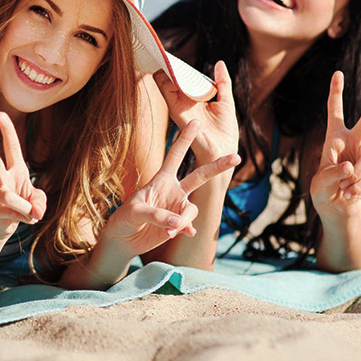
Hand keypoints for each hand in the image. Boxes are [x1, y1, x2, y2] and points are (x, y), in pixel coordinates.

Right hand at [0, 112, 46, 238]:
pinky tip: (26, 220)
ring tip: (33, 215)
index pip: (11, 146)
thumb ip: (41, 203)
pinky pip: (9, 213)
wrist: (5, 225)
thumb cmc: (24, 206)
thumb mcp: (39, 202)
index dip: (7, 130)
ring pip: (7, 196)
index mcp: (16, 169)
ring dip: (23, 207)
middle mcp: (2, 178)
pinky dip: (23, 218)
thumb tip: (35, 212)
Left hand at [103, 120, 239, 256]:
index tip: (196, 122)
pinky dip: (185, 230)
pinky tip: (184, 234)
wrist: (124, 238)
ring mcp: (177, 207)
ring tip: (168, 231)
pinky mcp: (178, 225)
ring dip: (183, 219)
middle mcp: (173, 190)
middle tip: (236, 157)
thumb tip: (178, 223)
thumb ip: (157, 214)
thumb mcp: (136, 211)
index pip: (175, 155)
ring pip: (192, 209)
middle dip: (217, 166)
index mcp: (161, 179)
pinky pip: (189, 225)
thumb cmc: (125, 218)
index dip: (185, 139)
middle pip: (200, 176)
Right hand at [154, 60, 238, 161]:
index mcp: (194, 99)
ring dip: (167, 69)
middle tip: (166, 52)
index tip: (174, 55)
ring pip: (164, 82)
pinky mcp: (177, 112)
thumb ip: (222, 82)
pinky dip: (167, 79)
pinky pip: (166, 91)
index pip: (181, 78)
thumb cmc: (225, 132)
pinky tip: (172, 71)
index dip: (178, 67)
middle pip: (170, 78)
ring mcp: (178, 106)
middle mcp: (183, 102)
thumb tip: (219, 63)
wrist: (223, 152)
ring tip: (168, 58)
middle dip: (169, 65)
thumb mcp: (226, 101)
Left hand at [310, 71, 360, 218]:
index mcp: (333, 137)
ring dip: (355, 177)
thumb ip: (333, 172)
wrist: (337, 207)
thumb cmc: (323, 190)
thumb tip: (351, 166)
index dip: (335, 92)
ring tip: (343, 190)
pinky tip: (349, 193)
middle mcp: (352, 140)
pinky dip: (358, 186)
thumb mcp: (321, 182)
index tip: (337, 73)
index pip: (334, 111)